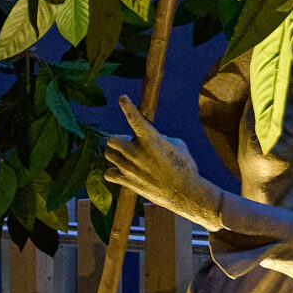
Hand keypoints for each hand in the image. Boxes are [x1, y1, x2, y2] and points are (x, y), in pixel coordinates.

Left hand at [101, 97, 223, 230]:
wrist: (184, 193)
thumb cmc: (184, 166)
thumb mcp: (176, 145)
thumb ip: (157, 137)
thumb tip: (146, 137)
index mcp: (151, 140)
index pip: (135, 119)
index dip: (128, 107)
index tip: (122, 98)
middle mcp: (136, 153)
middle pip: (112, 139)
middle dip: (118, 139)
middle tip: (130, 143)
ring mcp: (128, 168)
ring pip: (108, 155)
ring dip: (116, 154)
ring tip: (129, 158)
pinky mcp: (125, 182)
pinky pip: (108, 173)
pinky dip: (114, 171)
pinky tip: (125, 171)